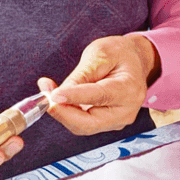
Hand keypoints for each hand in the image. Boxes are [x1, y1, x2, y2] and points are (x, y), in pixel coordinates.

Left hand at [39, 34, 159, 136]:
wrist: (134, 61)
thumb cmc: (119, 54)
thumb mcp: (100, 53)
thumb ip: (81, 75)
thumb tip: (58, 94)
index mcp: (128, 88)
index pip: (99, 96)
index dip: (75, 97)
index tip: (53, 95)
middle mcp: (126, 110)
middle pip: (89, 123)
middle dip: (63, 113)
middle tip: (45, 97)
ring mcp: (118, 121)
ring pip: (83, 126)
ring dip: (62, 112)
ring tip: (48, 91)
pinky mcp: (108, 124)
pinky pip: (84, 124)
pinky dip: (69, 113)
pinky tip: (60, 99)